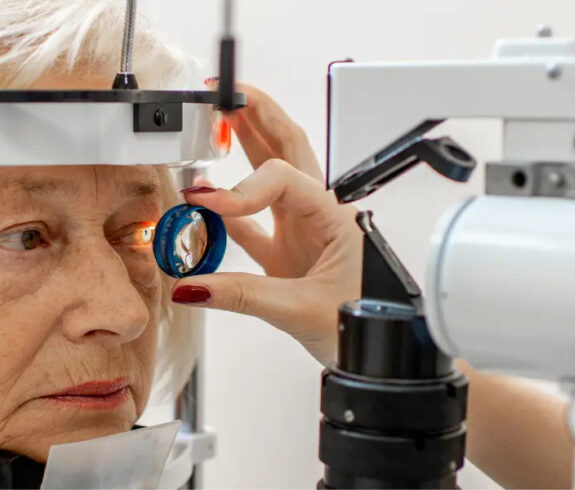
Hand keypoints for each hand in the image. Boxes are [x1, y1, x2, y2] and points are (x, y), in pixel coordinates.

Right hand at [167, 82, 360, 365]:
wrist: (382, 353)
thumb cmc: (367, 325)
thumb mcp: (301, 310)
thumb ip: (241, 295)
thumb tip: (193, 285)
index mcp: (335, 216)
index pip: (283, 178)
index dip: (242, 187)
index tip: (208, 204)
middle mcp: (320, 215)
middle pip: (287, 147)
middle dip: (257, 115)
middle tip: (224, 94)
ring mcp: (304, 232)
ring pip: (270, 179)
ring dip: (243, 150)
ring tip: (214, 126)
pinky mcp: (289, 256)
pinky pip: (253, 225)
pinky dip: (228, 214)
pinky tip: (205, 205)